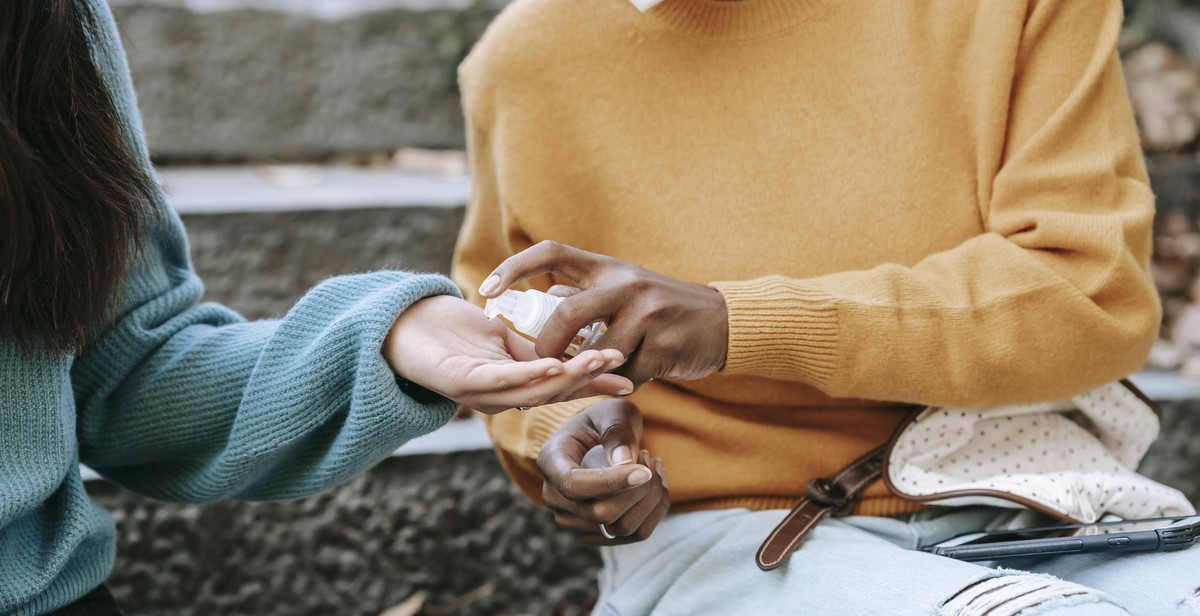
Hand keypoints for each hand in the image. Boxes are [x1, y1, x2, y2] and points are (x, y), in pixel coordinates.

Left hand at [384, 295, 633, 413]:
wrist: (401, 324)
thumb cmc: (451, 332)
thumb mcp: (505, 343)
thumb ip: (536, 354)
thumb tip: (574, 358)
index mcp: (511, 388)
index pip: (560, 387)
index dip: (594, 383)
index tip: (629, 375)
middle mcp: (497, 398)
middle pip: (552, 392)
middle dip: (589, 379)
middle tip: (621, 364)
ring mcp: (478, 393)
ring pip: (531, 389)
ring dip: (568, 377)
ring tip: (598, 361)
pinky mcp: (458, 380)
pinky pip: (499, 379)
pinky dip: (528, 373)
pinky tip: (552, 364)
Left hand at [478, 241, 728, 389]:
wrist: (722, 322)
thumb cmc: (661, 308)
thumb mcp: (623, 289)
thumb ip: (586, 293)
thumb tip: (545, 295)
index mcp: (607, 267)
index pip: (550, 252)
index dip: (514, 267)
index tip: (486, 289)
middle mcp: (626, 283)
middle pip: (568, 312)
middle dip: (547, 345)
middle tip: (538, 365)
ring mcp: (650, 313)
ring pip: (598, 353)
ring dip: (589, 372)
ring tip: (588, 377)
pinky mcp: (667, 345)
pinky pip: (627, 375)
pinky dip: (620, 383)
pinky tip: (626, 379)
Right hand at [538, 398, 669, 544]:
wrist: (595, 441)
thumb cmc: (603, 421)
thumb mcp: (611, 412)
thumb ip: (617, 430)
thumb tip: (625, 462)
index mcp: (550, 461)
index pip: (573, 486)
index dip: (611, 482)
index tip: (645, 470)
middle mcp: (554, 497)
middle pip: (602, 514)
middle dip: (639, 489)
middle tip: (649, 458)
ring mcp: (572, 521)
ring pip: (623, 528)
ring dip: (651, 499)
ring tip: (654, 468)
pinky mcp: (595, 534)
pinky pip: (635, 534)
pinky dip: (654, 510)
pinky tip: (655, 485)